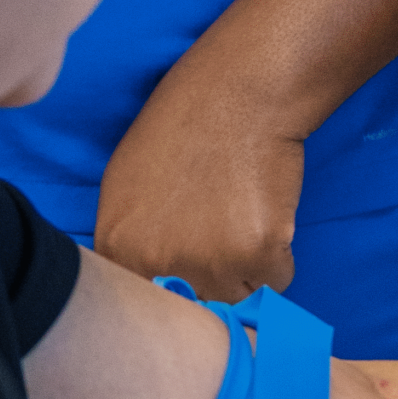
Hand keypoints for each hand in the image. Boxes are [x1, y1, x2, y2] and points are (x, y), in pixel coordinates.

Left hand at [95, 78, 303, 301]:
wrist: (241, 90)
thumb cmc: (184, 122)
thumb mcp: (125, 181)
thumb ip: (127, 241)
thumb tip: (145, 287)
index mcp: (118, 248)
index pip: (142, 305)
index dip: (169, 290)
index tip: (185, 272)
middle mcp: (159, 264)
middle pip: (191, 308)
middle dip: (207, 284)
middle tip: (218, 236)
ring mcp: (210, 262)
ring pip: (237, 299)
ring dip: (247, 271)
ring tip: (242, 215)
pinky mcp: (259, 251)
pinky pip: (277, 279)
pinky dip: (279, 254)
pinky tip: (266, 209)